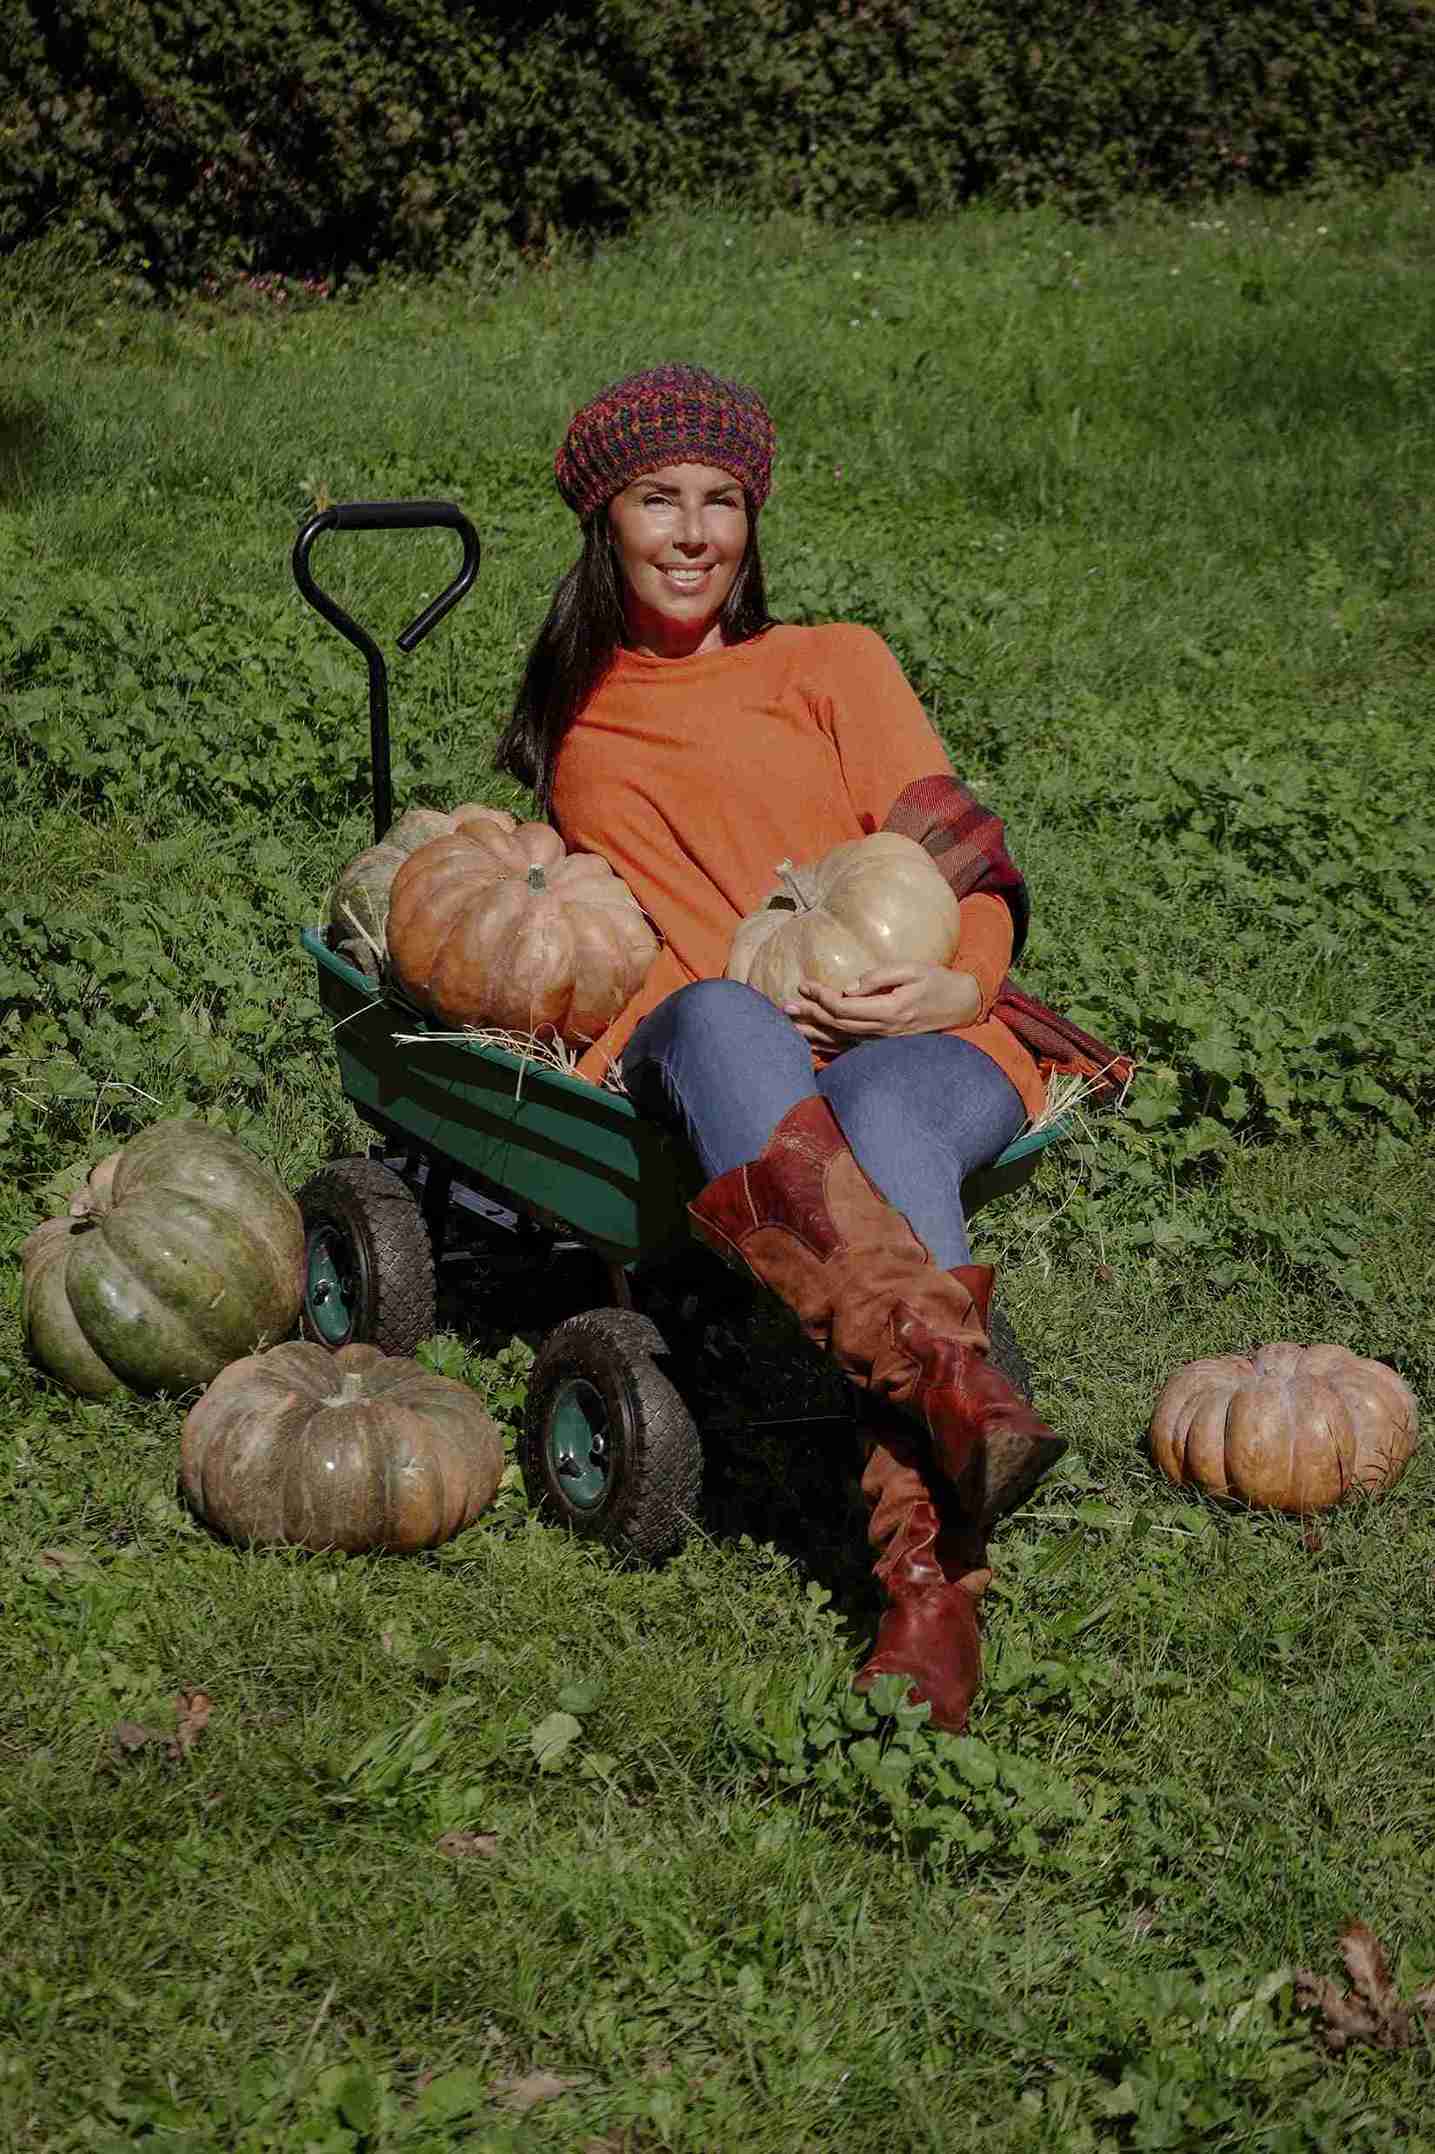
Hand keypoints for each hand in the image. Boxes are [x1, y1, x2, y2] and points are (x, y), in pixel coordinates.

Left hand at [783, 963, 981, 1050]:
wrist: (961, 1005)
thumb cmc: (936, 982)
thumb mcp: (911, 969)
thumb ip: (879, 976)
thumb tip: (848, 987)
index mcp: (889, 1010)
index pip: (843, 1007)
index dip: (820, 996)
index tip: (803, 983)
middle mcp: (883, 1031)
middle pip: (837, 1025)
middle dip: (809, 1016)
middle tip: (785, 1007)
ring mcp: (884, 1042)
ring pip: (841, 1040)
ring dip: (814, 1034)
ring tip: (790, 1028)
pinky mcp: (885, 1045)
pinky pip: (852, 1048)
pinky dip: (831, 1046)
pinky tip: (814, 1044)